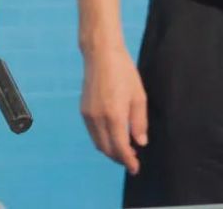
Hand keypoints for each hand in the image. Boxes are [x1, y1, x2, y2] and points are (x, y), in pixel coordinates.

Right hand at [80, 44, 147, 174]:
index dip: (128, 161)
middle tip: (132, 160)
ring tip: (124, 149)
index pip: (120, 148)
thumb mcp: (139, 97)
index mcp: (114, 115)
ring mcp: (88, 113)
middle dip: (119, 158)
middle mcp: (97, 117)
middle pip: (106, 149)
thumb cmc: (123, 72)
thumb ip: (139, 122)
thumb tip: (140, 142)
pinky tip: (112, 135)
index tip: (135, 169)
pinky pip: (92, 132)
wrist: (100, 54)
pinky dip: (102, 139)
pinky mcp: (83, 108)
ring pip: (97, 142)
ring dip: (109, 150)